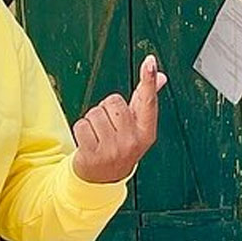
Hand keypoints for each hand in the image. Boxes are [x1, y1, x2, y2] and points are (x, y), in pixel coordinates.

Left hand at [71, 54, 167, 183]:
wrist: (103, 179)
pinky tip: (88, 142)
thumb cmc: (121, 145)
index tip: (150, 62)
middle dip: (107, 110)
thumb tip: (160, 76)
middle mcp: (132, 141)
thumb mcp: (137, 126)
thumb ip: (146, 101)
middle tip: (109, 127)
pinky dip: (81, 130)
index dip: (148, 80)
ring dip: (92, 121)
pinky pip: (81, 125)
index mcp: (146, 132)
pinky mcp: (93, 155)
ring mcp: (113, 150)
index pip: (147, 101)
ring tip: (99, 136)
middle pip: (113, 102)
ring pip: (94, 112)